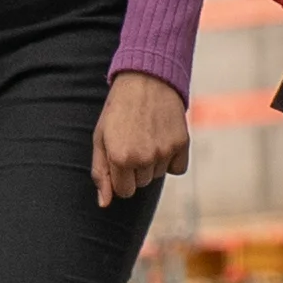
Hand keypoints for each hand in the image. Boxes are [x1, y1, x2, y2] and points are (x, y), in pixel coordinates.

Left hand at [91, 70, 190, 200]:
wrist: (146, 79)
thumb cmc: (118, 110)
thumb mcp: (100, 139)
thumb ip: (101, 173)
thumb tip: (104, 203)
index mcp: (120, 158)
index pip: (124, 192)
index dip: (121, 177)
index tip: (120, 158)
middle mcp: (144, 157)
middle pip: (142, 184)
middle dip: (136, 169)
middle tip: (133, 141)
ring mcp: (165, 151)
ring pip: (159, 175)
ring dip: (153, 162)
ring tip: (147, 135)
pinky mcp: (182, 143)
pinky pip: (177, 168)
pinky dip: (172, 159)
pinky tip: (163, 139)